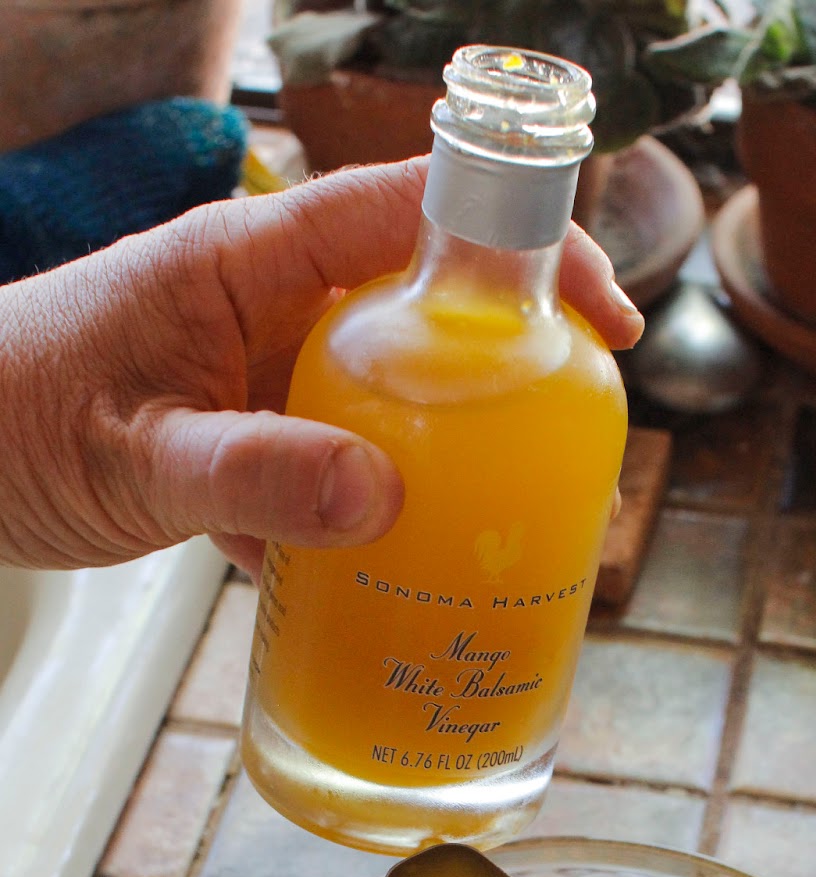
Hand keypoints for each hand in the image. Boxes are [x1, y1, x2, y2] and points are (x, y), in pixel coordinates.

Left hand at [0, 159, 642, 574]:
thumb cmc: (7, 422)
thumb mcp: (133, 456)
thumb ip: (249, 473)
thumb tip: (382, 494)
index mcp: (249, 261)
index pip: (415, 213)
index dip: (525, 247)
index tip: (601, 315)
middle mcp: (270, 305)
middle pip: (428, 304)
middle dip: (512, 363)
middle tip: (577, 437)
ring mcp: (264, 372)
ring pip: (394, 391)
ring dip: (455, 447)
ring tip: (514, 515)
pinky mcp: (252, 436)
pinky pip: (345, 459)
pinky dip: (385, 509)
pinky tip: (410, 569)